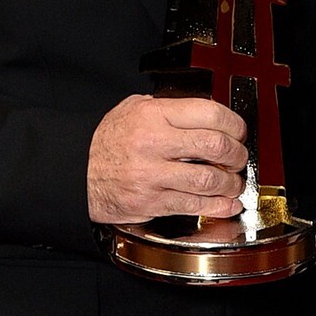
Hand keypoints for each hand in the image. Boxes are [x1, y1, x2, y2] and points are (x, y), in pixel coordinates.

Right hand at [87, 94, 247, 223]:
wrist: (77, 173)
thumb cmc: (106, 142)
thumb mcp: (132, 110)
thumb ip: (166, 108)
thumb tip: (202, 113)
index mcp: (153, 116)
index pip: (209, 114)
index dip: (233, 124)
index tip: (238, 131)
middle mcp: (154, 144)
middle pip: (215, 147)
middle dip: (236, 154)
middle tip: (238, 158)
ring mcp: (153, 176)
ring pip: (209, 180)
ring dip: (230, 183)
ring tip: (232, 182)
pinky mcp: (153, 202)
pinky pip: (195, 205)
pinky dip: (218, 207)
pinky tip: (227, 204)